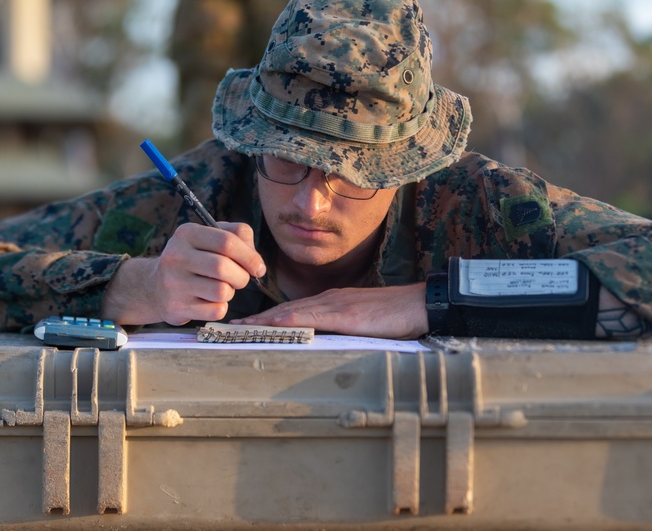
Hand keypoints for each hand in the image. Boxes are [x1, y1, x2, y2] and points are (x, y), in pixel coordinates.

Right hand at [102, 221, 264, 325]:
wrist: (154, 287)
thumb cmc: (192, 260)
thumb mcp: (208, 238)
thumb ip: (237, 237)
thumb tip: (256, 261)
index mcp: (187, 234)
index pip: (227, 242)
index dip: (250, 256)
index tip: (258, 267)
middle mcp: (176, 256)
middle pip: (224, 268)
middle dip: (242, 276)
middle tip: (241, 279)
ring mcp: (174, 283)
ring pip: (222, 291)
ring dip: (230, 292)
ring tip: (221, 288)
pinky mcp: (176, 308)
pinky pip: (215, 311)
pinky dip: (220, 308)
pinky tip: (209, 301)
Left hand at [231, 283, 428, 338]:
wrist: (422, 304)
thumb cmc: (397, 317)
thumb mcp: (363, 327)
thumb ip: (342, 333)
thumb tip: (323, 350)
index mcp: (331, 304)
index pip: (291, 313)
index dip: (265, 320)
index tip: (243, 329)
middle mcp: (328, 301)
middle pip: (283, 311)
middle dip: (256, 321)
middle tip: (228, 330)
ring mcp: (336, 305)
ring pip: (291, 312)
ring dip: (264, 321)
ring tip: (239, 330)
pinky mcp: (347, 314)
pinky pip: (312, 316)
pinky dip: (289, 320)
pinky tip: (273, 325)